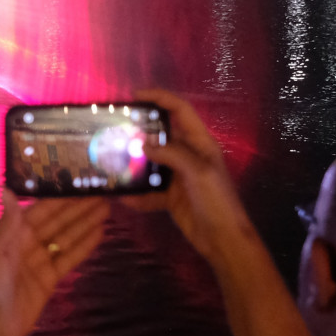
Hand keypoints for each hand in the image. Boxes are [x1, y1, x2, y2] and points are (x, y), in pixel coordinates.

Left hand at [0, 194, 107, 335]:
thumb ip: (7, 223)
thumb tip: (8, 188)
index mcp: (13, 232)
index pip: (42, 209)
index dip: (61, 198)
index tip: (79, 183)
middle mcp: (28, 242)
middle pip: (58, 221)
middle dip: (79, 208)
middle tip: (102, 194)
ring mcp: (41, 260)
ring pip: (67, 237)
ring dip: (86, 223)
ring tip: (106, 208)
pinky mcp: (51, 278)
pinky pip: (70, 257)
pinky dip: (84, 245)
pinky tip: (100, 233)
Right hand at [118, 88, 253, 260]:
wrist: (224, 240)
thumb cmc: (216, 201)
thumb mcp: (198, 172)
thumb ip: (172, 154)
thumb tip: (143, 144)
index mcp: (200, 143)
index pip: (180, 110)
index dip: (159, 98)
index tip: (134, 96)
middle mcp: (188, 155)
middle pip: (162, 134)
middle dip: (141, 129)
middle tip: (115, 127)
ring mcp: (179, 176)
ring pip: (152, 162)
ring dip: (135, 161)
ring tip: (111, 158)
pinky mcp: (171, 196)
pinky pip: (149, 190)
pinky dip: (137, 194)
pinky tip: (122, 196)